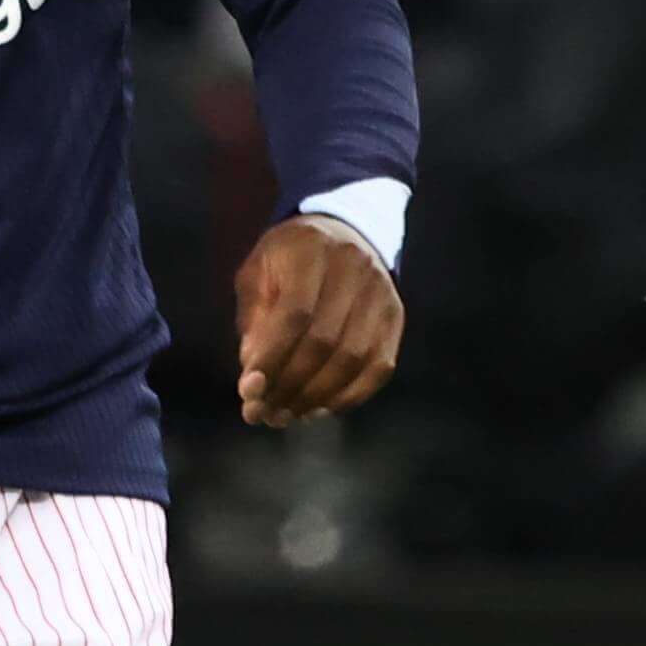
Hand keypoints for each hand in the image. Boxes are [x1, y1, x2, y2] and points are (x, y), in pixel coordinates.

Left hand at [231, 217, 399, 427]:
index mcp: (311, 250)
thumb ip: (253, 322)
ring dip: (317, 397)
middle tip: (265, 413)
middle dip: (291, 386)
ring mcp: (381, 293)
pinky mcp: (395, 316)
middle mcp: (354, 268)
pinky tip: (321, 409)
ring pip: (354, 359)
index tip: (249, 393)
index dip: (272, 358)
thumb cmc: (288, 258)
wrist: (342, 230)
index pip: (295, 314)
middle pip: (325, 342)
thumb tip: (254, 383)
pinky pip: (379, 367)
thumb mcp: (258, 273)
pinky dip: (349, 396)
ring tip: (288, 415)